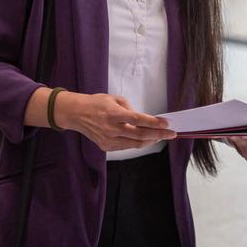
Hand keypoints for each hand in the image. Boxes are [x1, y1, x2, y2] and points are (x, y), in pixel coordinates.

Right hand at [56, 92, 175, 151]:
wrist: (75, 114)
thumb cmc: (96, 103)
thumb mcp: (114, 99)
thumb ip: (130, 108)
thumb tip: (143, 119)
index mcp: (114, 114)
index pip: (138, 120)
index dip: (154, 123)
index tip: (167, 123)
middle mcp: (111, 129)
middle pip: (140, 135)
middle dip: (159, 135)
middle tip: (171, 133)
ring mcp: (108, 140)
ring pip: (135, 144)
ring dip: (151, 141)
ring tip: (162, 137)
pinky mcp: (106, 146)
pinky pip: (127, 147)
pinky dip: (139, 143)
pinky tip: (147, 139)